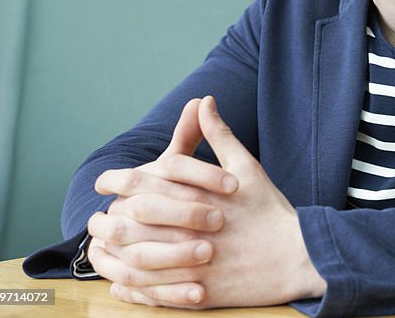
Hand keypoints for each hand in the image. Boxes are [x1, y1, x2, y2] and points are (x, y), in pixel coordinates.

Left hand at [87, 96, 324, 307]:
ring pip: (137, 261)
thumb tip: (203, 101)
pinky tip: (120, 282)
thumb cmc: (270, 210)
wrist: (298, 255)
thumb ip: (219, 135)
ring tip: (101, 250)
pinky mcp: (198, 293)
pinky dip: (132, 288)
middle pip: (134, 222)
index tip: (104, 181)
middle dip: (108, 219)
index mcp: (199, 196)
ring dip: (114, 256)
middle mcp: (191, 230)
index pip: (146, 182)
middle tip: (96, 217)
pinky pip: (153, 293)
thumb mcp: (247, 167)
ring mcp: (193, 264)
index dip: (119, 180)